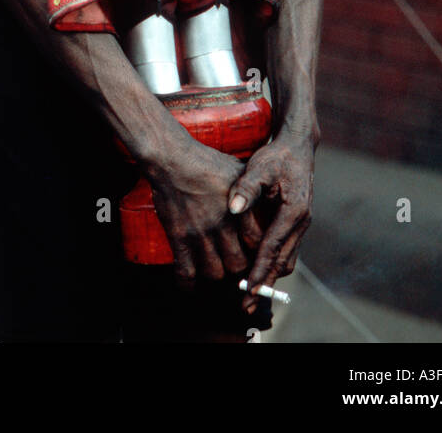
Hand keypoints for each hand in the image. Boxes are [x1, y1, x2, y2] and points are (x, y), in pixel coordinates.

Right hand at [146, 133, 250, 283]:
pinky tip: (191, 282)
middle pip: (238, 265)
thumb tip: (268, 204)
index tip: (254, 254)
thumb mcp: (238, 171)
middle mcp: (222, 225)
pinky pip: (186, 272)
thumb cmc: (206, 162)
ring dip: (216, 272)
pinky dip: (189, 283)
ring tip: (215, 265)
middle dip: (239, 267)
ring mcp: (200, 233)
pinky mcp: (179, 237)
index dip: (259, 253)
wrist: (172, 158)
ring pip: (215, 273)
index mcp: (241, 209)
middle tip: (235, 262)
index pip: (258, 245)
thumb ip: (253, 192)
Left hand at [227, 133, 314, 314]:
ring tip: (249, 292)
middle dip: (265, 283)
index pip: (273, 248)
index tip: (247, 290)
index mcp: (294, 211)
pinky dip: (272, 263)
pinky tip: (256, 269)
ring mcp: (300, 225)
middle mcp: (301, 222)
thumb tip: (233, 208)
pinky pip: (285, 250)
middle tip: (246, 302)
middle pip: (284, 262)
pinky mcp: (295, 224)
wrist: (297, 147)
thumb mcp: (260, 166)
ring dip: (269, 276)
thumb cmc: (277, 156)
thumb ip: (247, 188)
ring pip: (287, 259)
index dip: (260, 271)